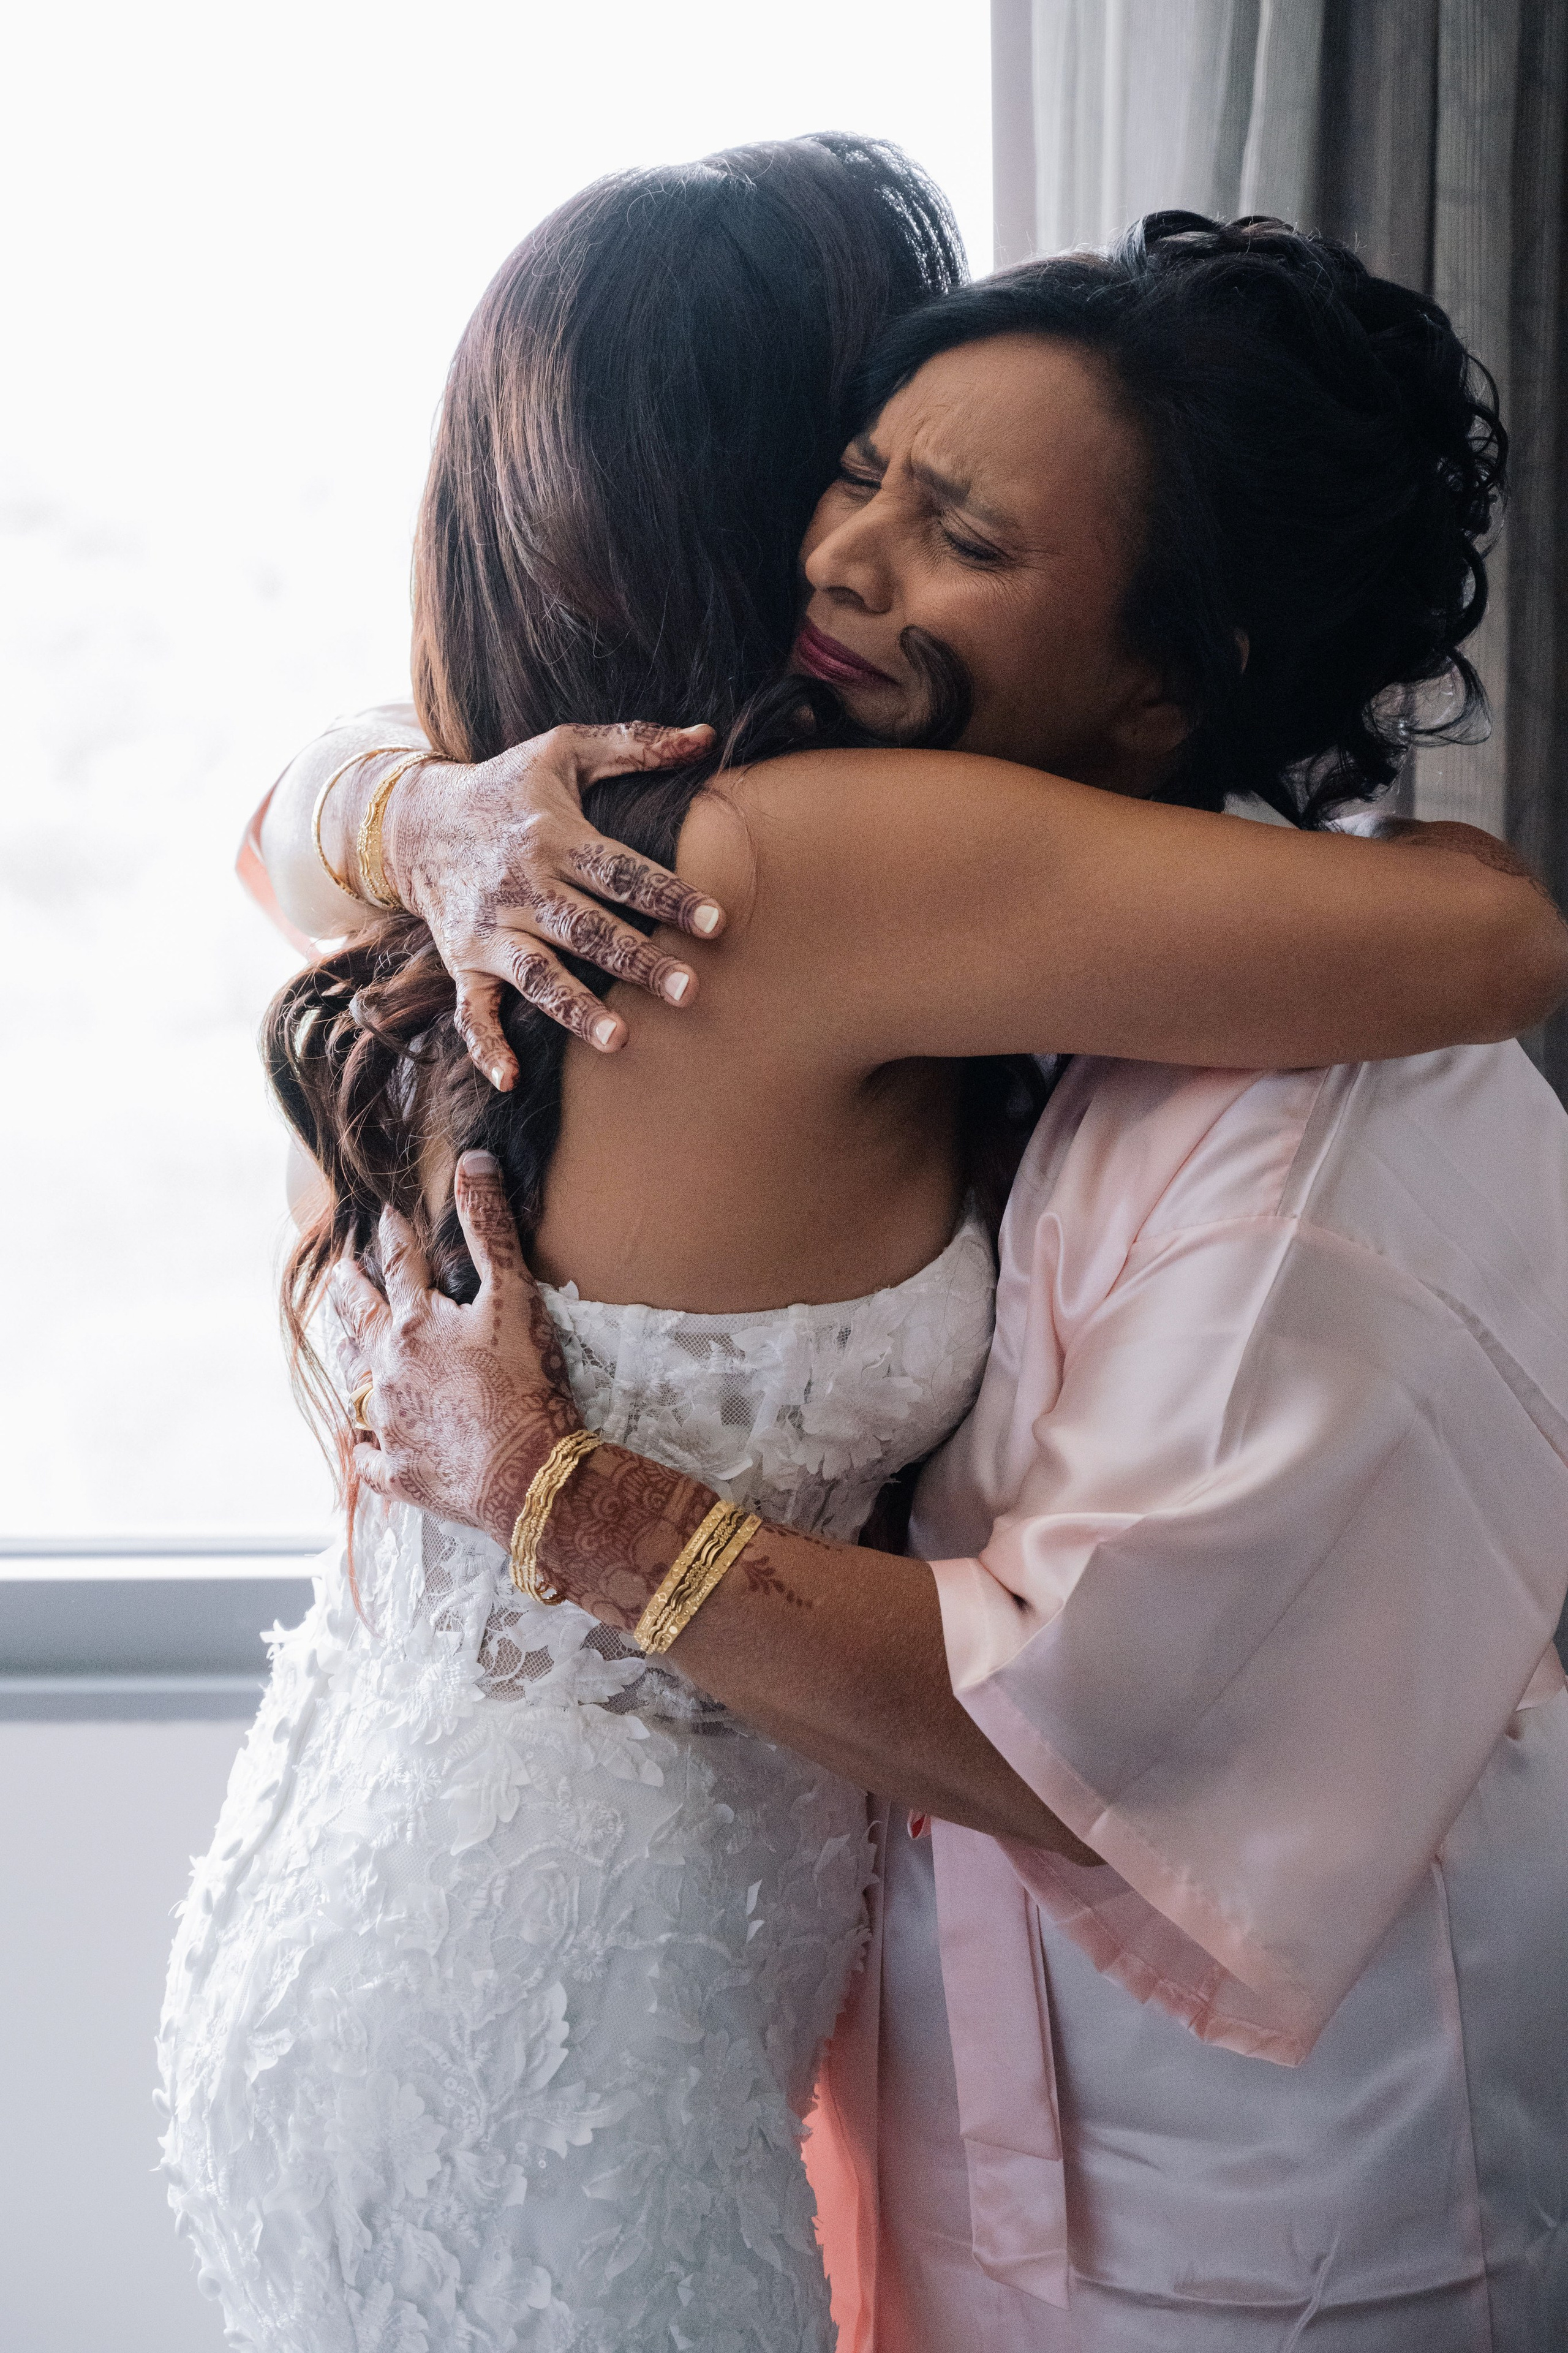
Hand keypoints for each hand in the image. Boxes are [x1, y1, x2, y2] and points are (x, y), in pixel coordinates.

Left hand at [332, 1153, 580, 1547]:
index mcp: (413, 1323)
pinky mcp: (397, 1471)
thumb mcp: (513, 1296)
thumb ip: (490, 1229)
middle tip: (339, 1276)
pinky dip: (366, 1446)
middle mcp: (387, 1370)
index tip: (384, 1217)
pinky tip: (364, 1444)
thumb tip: (472, 1163)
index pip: (398, 1265)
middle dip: (350, 1292)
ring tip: (354, 1356)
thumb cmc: (524, 1382)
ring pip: (359, 1387)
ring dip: (357, 1364)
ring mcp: (387, 1423)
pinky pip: (369, 1456)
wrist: (526, 1473)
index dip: (393, 1236)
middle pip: (359, 1321)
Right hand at [383, 721, 725, 1085]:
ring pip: (537, 974)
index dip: (668, 894)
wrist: (415, 819)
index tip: (716, 921)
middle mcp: (521, 886)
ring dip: (576, 1008)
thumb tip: (707, 737)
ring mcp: (490, 930)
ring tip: (620, 1039)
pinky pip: (471, 1010)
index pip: (620, 870)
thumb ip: (634, 743)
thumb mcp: (562, 749)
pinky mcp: (463, 962)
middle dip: (637, 960)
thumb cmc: (507, 786)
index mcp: (553, 837)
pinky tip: (511, 1080)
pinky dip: (486, 1045)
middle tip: (689, 990)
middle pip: (587, 929)